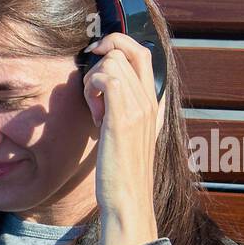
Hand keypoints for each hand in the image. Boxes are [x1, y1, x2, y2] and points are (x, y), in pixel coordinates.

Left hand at [81, 32, 165, 244]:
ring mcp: (139, 107)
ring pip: (114, 61)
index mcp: (153, 102)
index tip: (96, 57)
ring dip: (93, 79)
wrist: (128, 200)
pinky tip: (93, 112)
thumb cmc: (121, 172)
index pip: (143, 52)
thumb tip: (105, 90)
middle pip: (128, 50)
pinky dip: (91, 87)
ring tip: (94, 109)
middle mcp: (150, 100)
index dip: (118, 44)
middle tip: (90, 88)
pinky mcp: (123, 117)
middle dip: (102, 60)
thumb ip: (122, 109)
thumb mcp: (125, 134)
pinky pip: (106, 77)